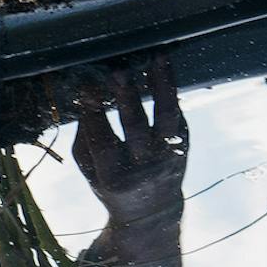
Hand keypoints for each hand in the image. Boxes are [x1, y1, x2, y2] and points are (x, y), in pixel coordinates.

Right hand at [69, 57, 189, 219]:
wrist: (153, 211)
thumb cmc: (112, 185)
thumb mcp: (90, 172)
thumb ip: (84, 138)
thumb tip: (83, 95)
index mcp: (115, 179)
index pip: (103, 143)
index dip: (94, 114)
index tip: (85, 87)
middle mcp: (145, 167)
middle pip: (137, 128)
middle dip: (127, 97)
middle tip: (118, 70)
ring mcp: (169, 154)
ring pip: (167, 115)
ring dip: (162, 83)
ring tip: (156, 56)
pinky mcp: (184, 143)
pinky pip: (177, 111)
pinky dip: (169, 87)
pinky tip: (161, 65)